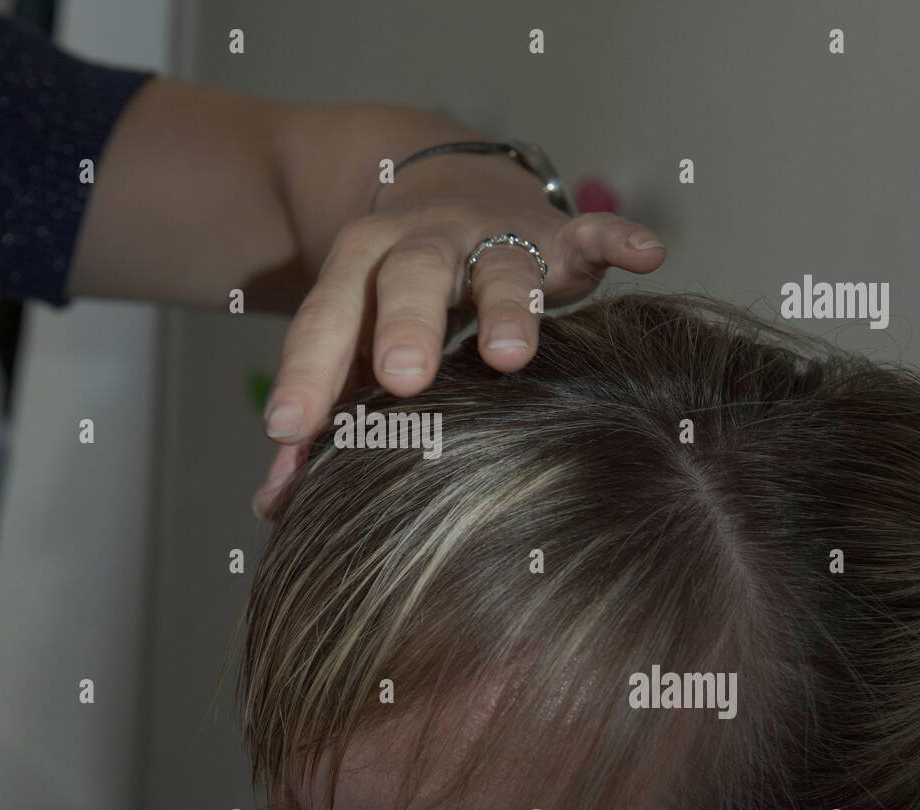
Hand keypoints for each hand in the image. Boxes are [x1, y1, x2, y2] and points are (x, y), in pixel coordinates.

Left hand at [253, 157, 665, 517]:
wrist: (445, 190)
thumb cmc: (394, 298)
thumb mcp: (352, 342)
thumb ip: (319, 418)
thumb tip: (273, 508)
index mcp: (358, 270)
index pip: (327, 319)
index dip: (308, 373)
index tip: (288, 427)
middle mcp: (422, 245)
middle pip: (409, 278)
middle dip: (407, 325)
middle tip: (405, 380)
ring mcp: (492, 237)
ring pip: (502, 265)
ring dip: (510, 306)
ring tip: (512, 356)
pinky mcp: (555, 235)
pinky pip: (587, 234)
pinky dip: (614, 240)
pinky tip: (646, 255)